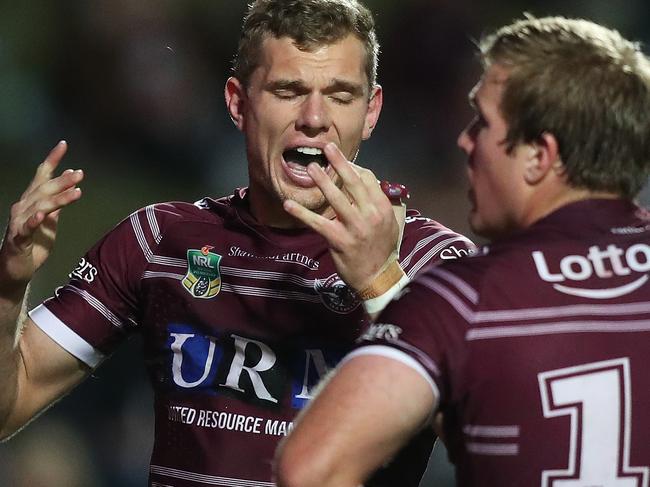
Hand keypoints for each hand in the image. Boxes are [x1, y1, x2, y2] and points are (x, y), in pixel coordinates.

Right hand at [0, 141, 82, 292]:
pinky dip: (34, 221)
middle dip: (62, 181)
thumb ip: (57, 204)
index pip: (42, 176)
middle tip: (80, 174)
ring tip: (76, 192)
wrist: (16, 268)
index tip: (63, 144)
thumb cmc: (33, 243)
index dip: (52, 160)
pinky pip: (26, 228)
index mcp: (32, 201)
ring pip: (39, 206)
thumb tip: (70, 185)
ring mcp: (19, 222)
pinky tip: (43, 216)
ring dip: (58, 199)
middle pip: (43, 189)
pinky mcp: (18, 239)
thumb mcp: (50, 221)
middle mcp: (24, 207)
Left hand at [283, 142, 398, 290]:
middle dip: (340, 162)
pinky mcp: (339, 240)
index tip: (341, 161)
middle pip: (353, 182)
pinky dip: (302, 213)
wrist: (378, 277)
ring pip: (336, 198)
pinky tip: (288, 204)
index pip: (367, 179)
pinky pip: (317, 223)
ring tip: (311, 167)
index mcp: (382, 208)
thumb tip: (364, 182)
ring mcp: (354, 227)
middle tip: (327, 147)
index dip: (353, 167)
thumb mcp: (389, 223)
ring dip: (322, 181)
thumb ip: (378, 202)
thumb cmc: (382, 248)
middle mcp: (370, 215)